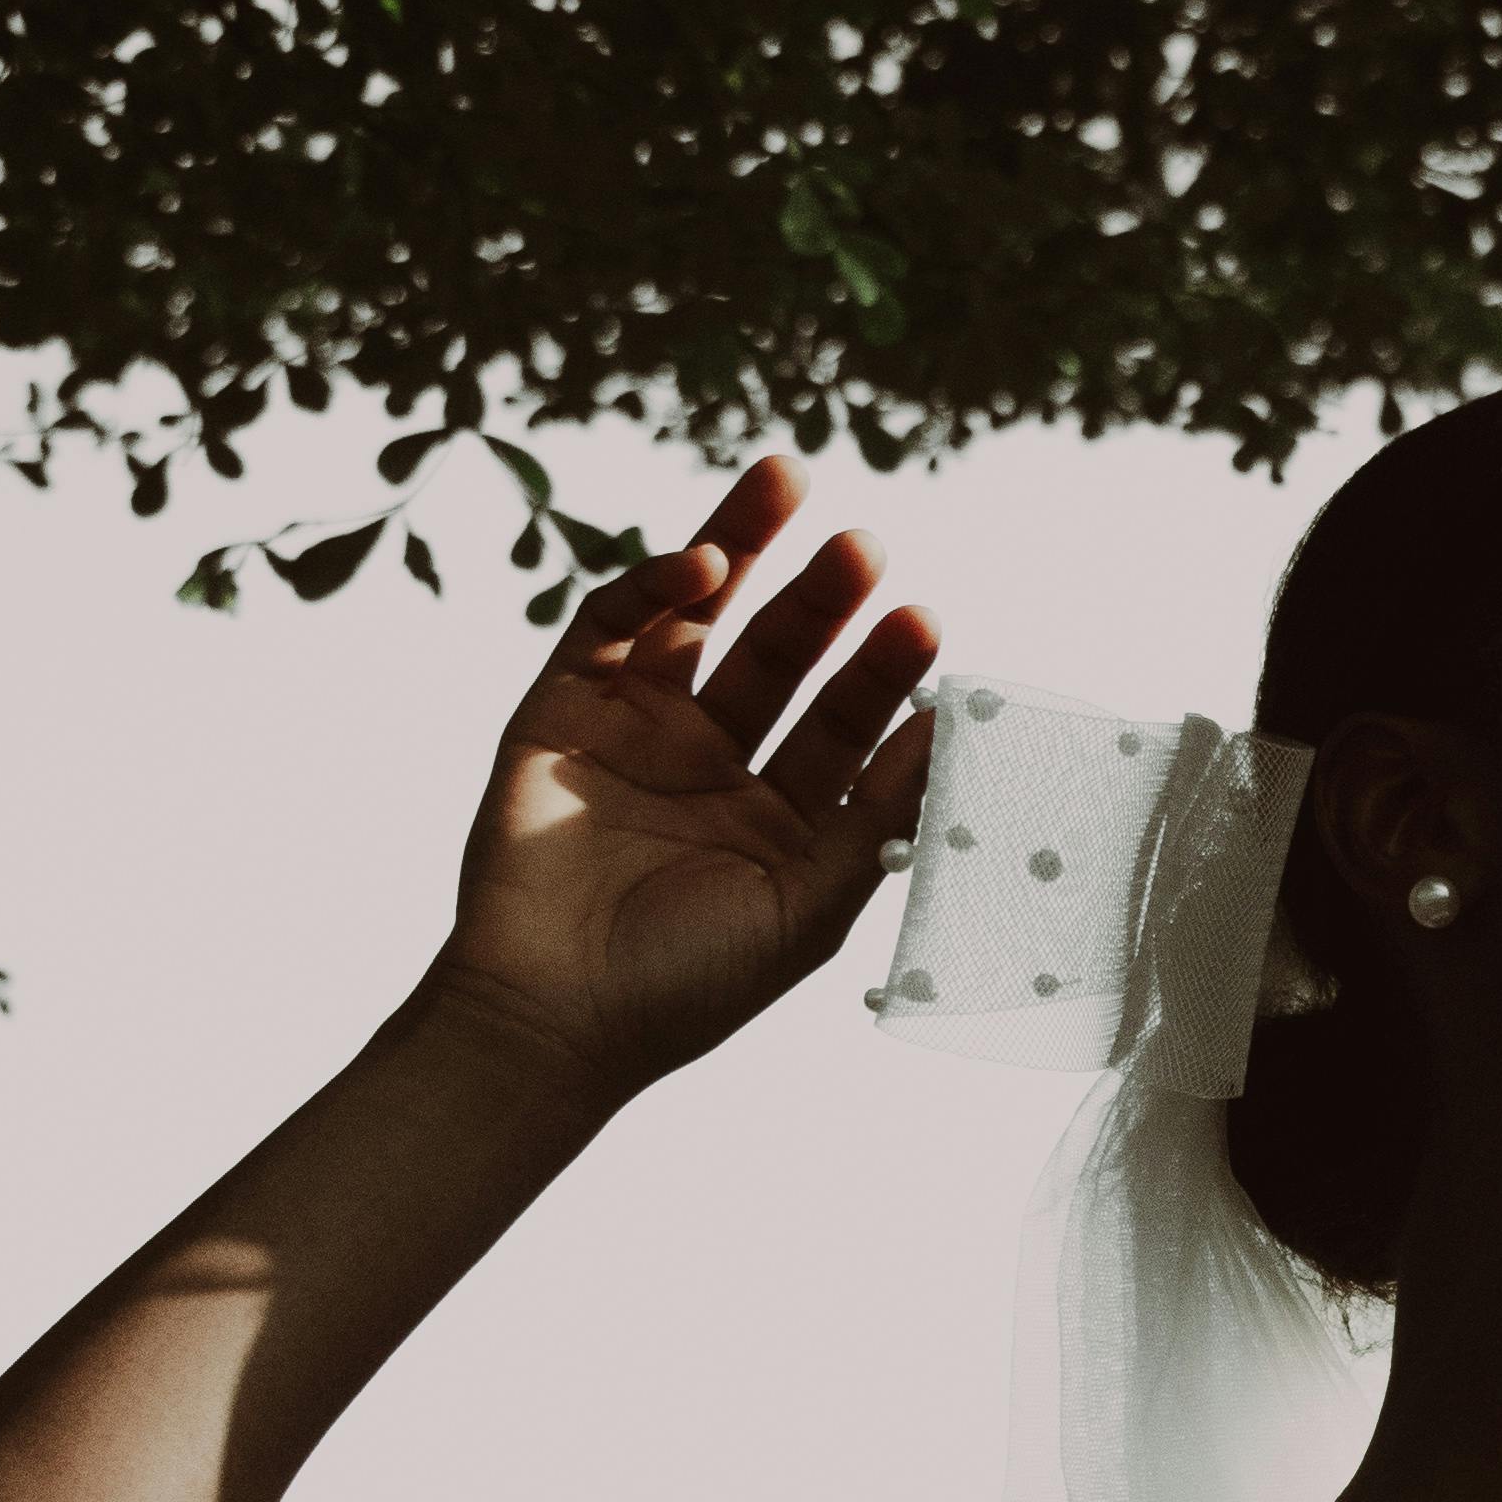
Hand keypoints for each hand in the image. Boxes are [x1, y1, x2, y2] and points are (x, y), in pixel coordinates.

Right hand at [433, 453, 938, 1098]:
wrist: (552, 1020)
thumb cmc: (684, 986)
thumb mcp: (809, 909)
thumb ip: (878, 817)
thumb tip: (949, 728)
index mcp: (780, 815)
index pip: (843, 720)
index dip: (882, 671)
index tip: (924, 621)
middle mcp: (713, 763)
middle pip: (779, 653)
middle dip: (822, 596)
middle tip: (866, 544)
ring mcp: (636, 729)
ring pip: (698, 616)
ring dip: (742, 545)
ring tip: (788, 481)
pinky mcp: (561, 709)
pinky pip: (610, 626)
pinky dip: (652, 585)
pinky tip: (705, 566)